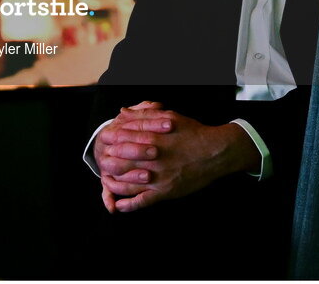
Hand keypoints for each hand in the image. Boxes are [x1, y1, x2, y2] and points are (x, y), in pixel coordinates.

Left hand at [95, 102, 258, 213]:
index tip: (103, 138)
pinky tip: (118, 206)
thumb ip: (144, 115)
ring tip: (106, 180)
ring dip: (112, 182)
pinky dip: (128, 205)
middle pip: (119, 160)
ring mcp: (158, 176)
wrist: (216, 152)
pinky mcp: (165, 192)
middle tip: (101, 159)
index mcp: (152, 137)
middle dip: (107, 160)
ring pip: (127, 182)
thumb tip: (122, 112)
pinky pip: (142, 201)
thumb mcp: (169, 116)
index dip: (109, 138)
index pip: (121, 138)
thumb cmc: (193, 132)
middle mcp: (152, 158)